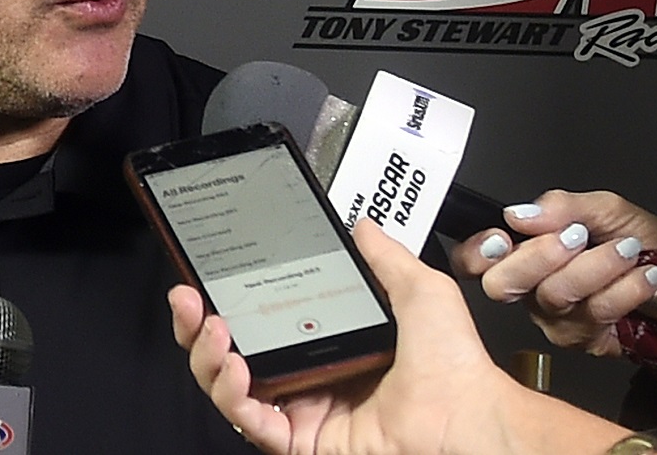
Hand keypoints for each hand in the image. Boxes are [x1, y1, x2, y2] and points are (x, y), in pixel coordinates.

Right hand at [168, 219, 630, 454]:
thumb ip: (384, 258)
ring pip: (232, 389)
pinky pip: (254, 424)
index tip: (209, 274)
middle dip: (199, 328)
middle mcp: (310, 377)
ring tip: (212, 330)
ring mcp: (304, 412)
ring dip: (209, 359)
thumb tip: (360, 223)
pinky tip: (235, 368)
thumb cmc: (454, 363)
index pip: (265, 319)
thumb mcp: (420, 291)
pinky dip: (236, 399)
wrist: (469, 418)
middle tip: (188, 298)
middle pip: (234, 354)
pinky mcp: (303, 444)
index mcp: (330, 341)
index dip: (232, 299)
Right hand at [447, 190, 656, 355]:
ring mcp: (558, 318)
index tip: (502, 238)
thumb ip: (561, 206)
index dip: (477, 252)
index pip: (476, 259)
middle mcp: (535, 289)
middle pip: (502, 284)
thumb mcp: (608, 209)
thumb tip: (520, 213)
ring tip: (628, 251)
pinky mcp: (587, 340)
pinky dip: (624, 289)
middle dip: (538, 256)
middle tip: (575, 237)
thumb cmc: (648, 245)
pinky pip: (594, 314)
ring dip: (596, 267)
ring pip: (554, 296)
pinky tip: (643, 277)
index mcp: (530, 251)